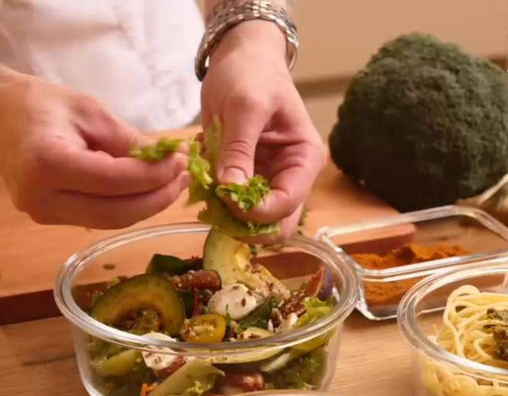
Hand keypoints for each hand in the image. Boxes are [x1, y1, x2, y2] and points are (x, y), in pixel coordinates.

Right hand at [0, 71, 188, 228]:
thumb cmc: (38, 103)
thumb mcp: (89, 110)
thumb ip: (128, 141)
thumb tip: (169, 163)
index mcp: (48, 164)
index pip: (117, 182)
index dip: (156, 176)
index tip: (181, 160)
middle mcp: (41, 198)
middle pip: (116, 213)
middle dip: (157, 198)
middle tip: (184, 177)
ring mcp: (42, 214)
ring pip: (110, 221)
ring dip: (146, 205)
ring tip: (172, 182)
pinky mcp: (48, 218)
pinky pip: (97, 217)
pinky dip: (126, 206)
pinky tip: (147, 189)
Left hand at [201, 21, 325, 237]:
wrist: (240, 59)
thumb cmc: (251, 75)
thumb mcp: (245, 106)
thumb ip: (239, 148)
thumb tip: (231, 189)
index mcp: (304, 159)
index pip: (287, 205)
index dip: (255, 211)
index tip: (225, 196)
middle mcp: (291, 177)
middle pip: (274, 224)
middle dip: (243, 222)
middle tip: (213, 204)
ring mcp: (268, 181)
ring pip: (251, 221)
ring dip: (224, 212)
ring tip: (205, 186)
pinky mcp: (245, 180)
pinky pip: (230, 205)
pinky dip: (214, 198)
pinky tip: (203, 176)